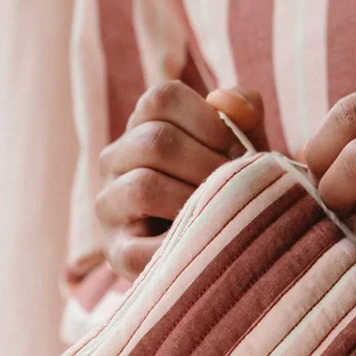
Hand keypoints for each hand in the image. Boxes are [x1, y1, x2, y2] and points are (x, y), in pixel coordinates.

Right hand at [96, 80, 267, 280]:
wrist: (230, 257)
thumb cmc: (235, 193)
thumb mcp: (245, 149)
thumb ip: (244, 114)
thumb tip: (224, 101)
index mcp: (143, 126)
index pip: (162, 99)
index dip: (209, 122)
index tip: (237, 149)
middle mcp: (116, 160)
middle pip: (155, 142)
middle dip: (208, 166)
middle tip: (239, 190)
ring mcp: (110, 206)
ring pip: (143, 186)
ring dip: (194, 202)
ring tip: (223, 215)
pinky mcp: (117, 253)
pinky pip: (141, 245)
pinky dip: (181, 245)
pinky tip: (206, 245)